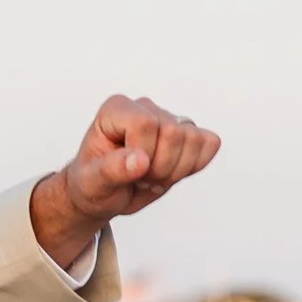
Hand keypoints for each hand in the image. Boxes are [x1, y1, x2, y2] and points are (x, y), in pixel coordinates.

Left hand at [29, 95, 219, 267]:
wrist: (105, 194)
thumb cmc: (93, 185)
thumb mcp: (91, 184)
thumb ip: (111, 171)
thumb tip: (140, 160)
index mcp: (116, 109)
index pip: (146, 123)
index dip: (143, 155)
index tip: (127, 172)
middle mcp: (145, 107)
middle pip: (174, 133)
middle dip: (160, 168)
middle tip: (140, 178)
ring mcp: (169, 118)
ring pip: (195, 139)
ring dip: (176, 170)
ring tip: (152, 176)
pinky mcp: (189, 132)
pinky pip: (210, 144)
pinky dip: (193, 166)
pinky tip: (169, 172)